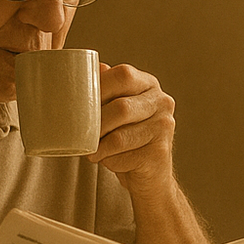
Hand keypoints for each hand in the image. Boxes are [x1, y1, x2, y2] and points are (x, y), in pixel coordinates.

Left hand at [86, 62, 177, 197]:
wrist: (151, 176)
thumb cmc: (127, 138)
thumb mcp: (115, 110)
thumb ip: (105, 89)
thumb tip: (89, 68)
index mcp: (149, 85)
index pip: (123, 75)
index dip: (99, 87)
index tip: (79, 102)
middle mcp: (162, 102)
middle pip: (121, 108)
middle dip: (96, 124)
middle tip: (80, 134)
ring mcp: (165, 128)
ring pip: (119, 137)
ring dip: (99, 147)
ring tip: (92, 150)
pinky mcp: (160, 153)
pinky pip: (124, 156)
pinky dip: (109, 161)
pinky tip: (109, 161)